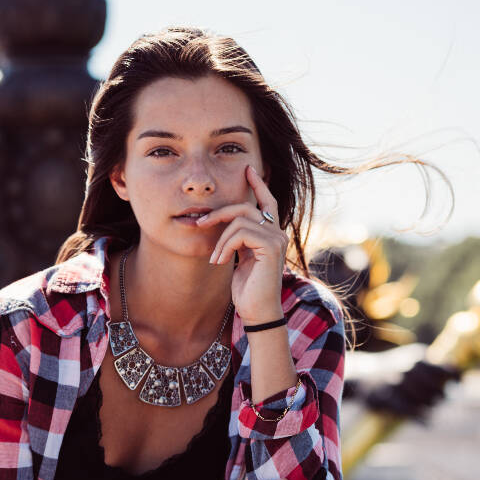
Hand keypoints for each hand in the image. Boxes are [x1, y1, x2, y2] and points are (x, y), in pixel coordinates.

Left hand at [196, 165, 288, 322]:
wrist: (257, 311)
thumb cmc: (247, 288)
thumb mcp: (240, 257)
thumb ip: (239, 239)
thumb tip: (226, 223)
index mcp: (271, 233)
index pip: (267, 202)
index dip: (258, 184)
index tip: (247, 169)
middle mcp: (278, 233)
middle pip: (247, 207)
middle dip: (220, 213)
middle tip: (200, 222)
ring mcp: (277, 239)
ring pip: (240, 220)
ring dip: (220, 239)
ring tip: (214, 258)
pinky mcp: (271, 247)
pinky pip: (241, 232)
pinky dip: (225, 245)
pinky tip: (219, 262)